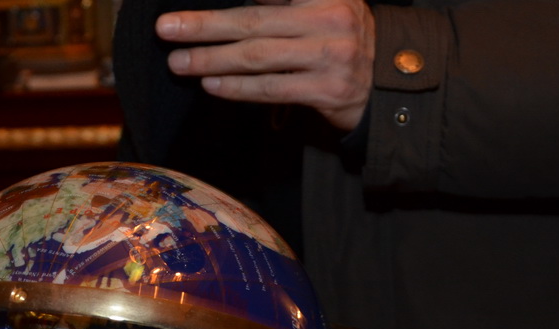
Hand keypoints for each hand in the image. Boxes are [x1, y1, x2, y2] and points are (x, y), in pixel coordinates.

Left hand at [157, 0, 374, 130]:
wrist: (391, 84)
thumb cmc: (343, 41)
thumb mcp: (324, 7)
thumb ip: (283, 4)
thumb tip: (227, 10)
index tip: (189, 1)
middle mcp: (330, 18)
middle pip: (253, 19)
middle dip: (205, 25)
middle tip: (167, 28)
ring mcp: (330, 55)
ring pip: (257, 57)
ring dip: (211, 59)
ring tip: (179, 62)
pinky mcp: (328, 90)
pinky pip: (271, 88)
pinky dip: (237, 87)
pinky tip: (210, 83)